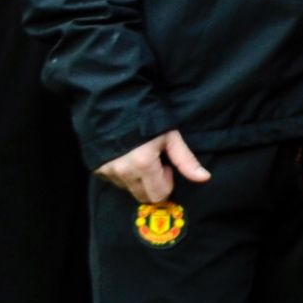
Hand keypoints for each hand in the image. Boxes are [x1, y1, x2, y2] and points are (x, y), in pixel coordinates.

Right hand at [96, 129, 210, 204]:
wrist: (114, 105)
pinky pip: (115, 182)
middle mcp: (123, 172)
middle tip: (156, 164)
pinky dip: (125, 176)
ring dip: (138, 181)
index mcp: (143, 165)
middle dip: (154, 186)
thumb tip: (204, 178)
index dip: (167, 183)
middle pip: (143, 197)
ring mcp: (107, 172)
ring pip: (129, 190)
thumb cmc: (148, 118)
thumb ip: (186, 160)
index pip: (158, 195)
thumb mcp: (171, 136)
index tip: (166, 165)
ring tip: (141, 158)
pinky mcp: (97, 170)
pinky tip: (127, 158)